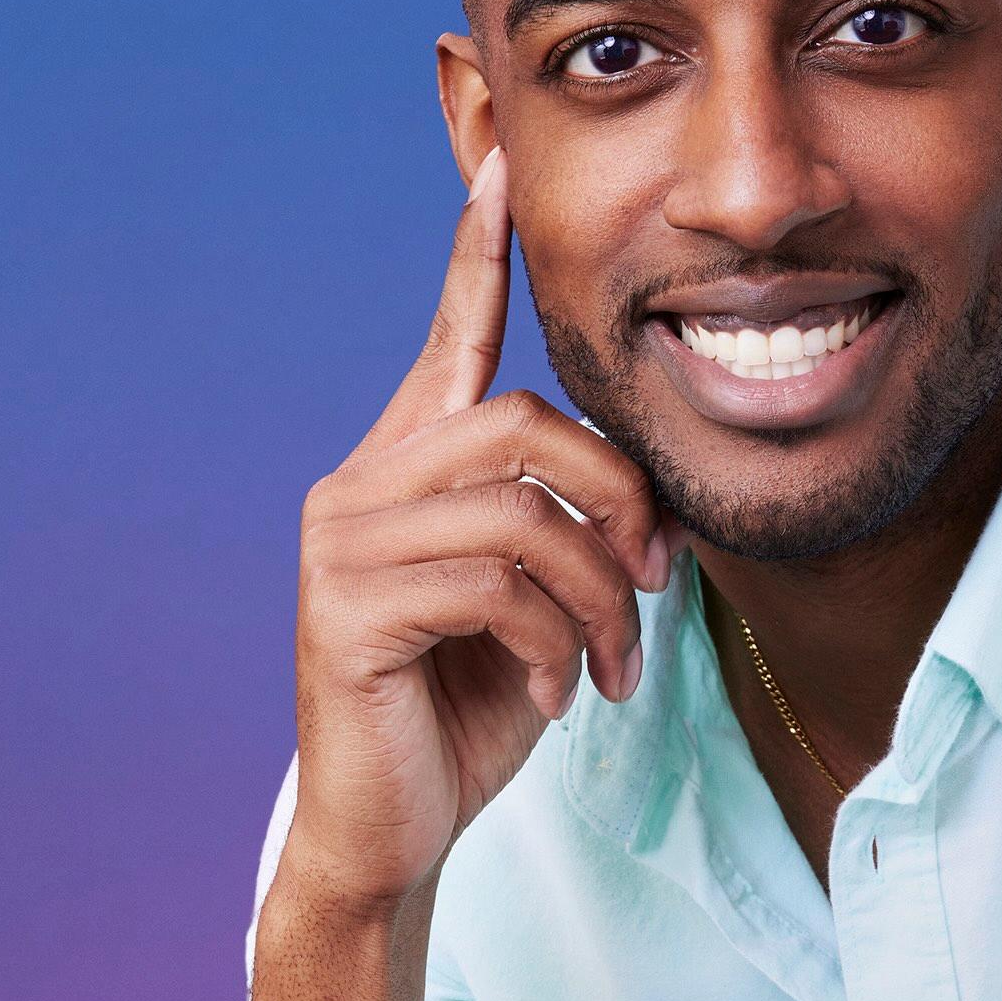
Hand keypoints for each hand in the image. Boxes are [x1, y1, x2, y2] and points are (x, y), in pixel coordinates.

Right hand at [282, 146, 670, 916]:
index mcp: (410, 470)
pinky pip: (495, 586)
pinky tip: (550, 700)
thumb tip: (658, 506)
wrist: (395, 831)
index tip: (502, 168)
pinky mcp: (345, 608)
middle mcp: (361, 485)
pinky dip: (553, 649)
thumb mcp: (543, 608)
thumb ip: (576, 536)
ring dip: (597, 603)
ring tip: (605, 671)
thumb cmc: (472, 714)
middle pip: (525, 426)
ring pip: (525, 515)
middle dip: (620, 504)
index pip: (450, 341)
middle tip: (652, 587)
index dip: (476, 256)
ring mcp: (343, 542)